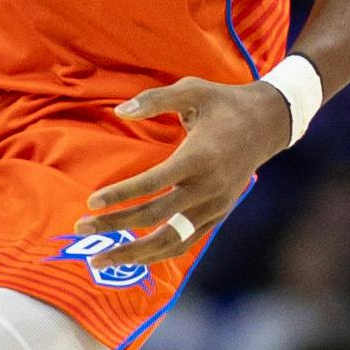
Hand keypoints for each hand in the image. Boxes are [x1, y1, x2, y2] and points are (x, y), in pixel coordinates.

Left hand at [80, 76, 291, 267]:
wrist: (267, 124)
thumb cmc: (223, 104)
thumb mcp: (192, 90)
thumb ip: (154, 100)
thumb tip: (119, 111)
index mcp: (199, 158)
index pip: (153, 184)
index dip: (121, 195)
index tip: (91, 202)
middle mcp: (208, 188)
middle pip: (155, 217)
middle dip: (115, 225)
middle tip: (81, 227)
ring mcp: (214, 207)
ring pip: (170, 241)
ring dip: (133, 253)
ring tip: (101, 259)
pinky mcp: (217, 216)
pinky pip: (184, 243)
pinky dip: (157, 254)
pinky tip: (133, 257)